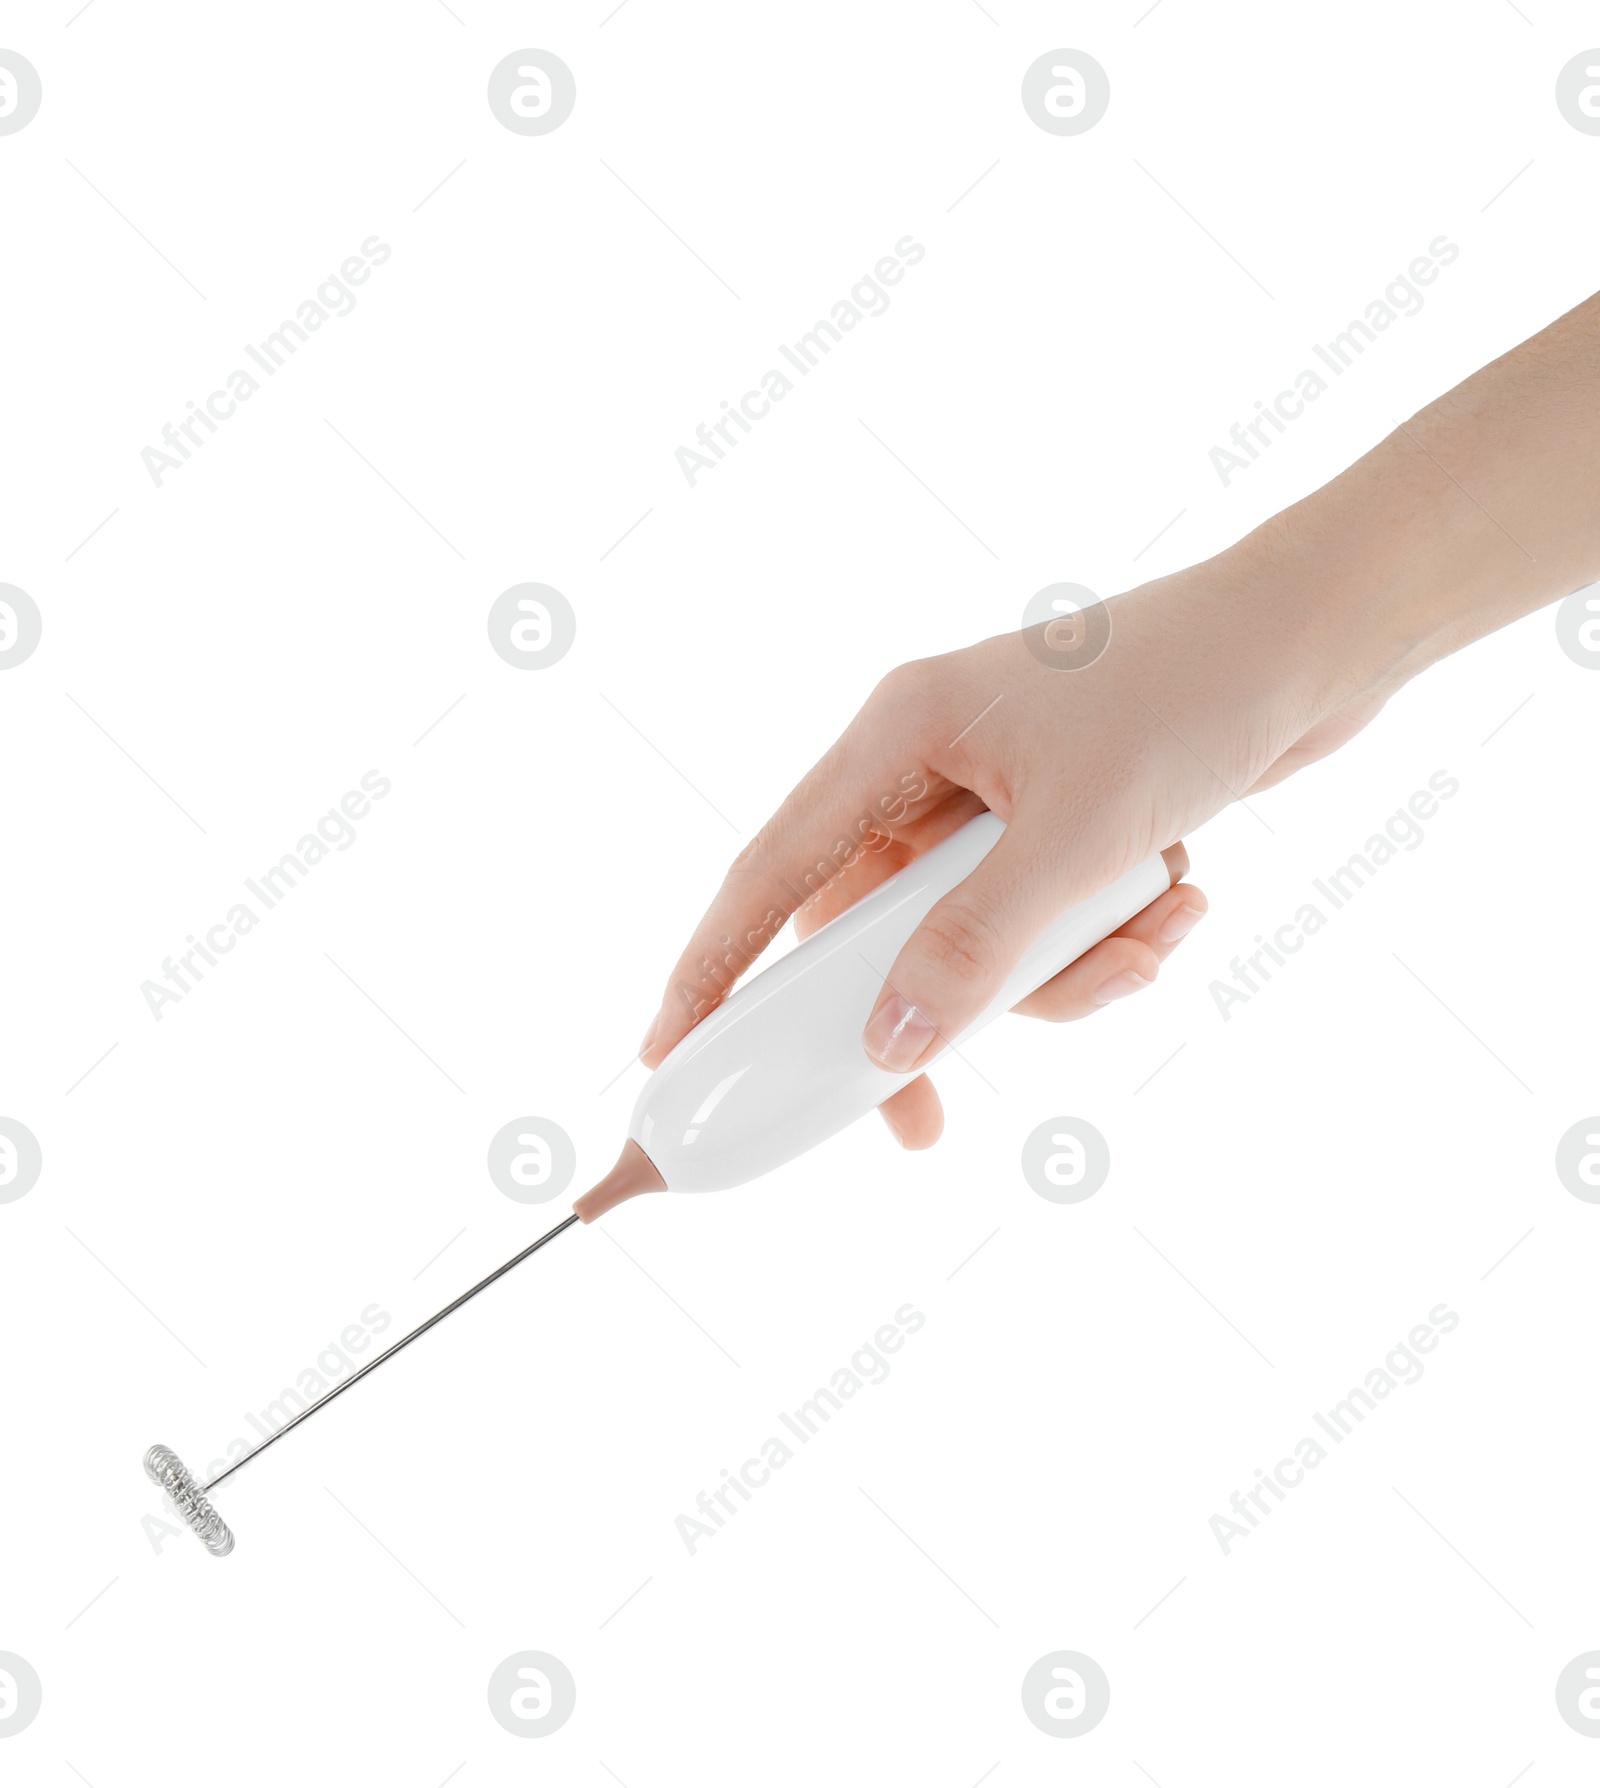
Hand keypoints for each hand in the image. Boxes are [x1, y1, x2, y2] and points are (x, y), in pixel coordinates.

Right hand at [638, 541, 1347, 1148]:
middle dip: (931, 1014)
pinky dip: (1108, 939)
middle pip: (880, 930)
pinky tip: (1181, 898)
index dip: (714, 967)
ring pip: (977, 941)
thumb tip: (891, 1045)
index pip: (773, 871)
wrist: (1318, 637)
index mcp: (898, 736)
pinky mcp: (1063, 822)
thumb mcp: (1075, 836)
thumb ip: (972, 946)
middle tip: (927, 1125)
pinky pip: (1046, 923)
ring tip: (1148, 937)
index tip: (673, 1053)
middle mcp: (932, 766)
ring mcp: (998, 797)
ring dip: (1061, 973)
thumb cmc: (1190, 696)